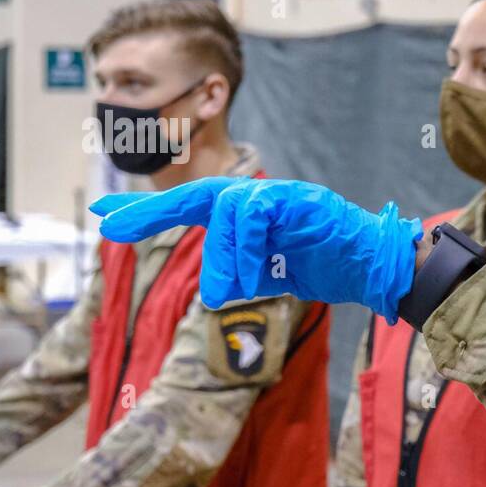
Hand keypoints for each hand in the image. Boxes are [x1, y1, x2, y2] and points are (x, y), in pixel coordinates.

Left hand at [90, 178, 423, 322]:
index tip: (106, 216)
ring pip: (226, 209)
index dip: (150, 210)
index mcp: (253, 215)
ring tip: (230, 292)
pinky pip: (254, 212)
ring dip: (224, 257)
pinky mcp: (300, 199)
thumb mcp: (275, 273)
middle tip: (110, 225)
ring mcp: (281, 194)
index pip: (193, 205)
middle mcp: (262, 197)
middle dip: (152, 210)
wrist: (379, 267)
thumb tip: (213, 289)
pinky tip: (250, 273)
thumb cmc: (332, 268)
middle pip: (199, 196)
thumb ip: (242, 271)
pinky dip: (246, 245)